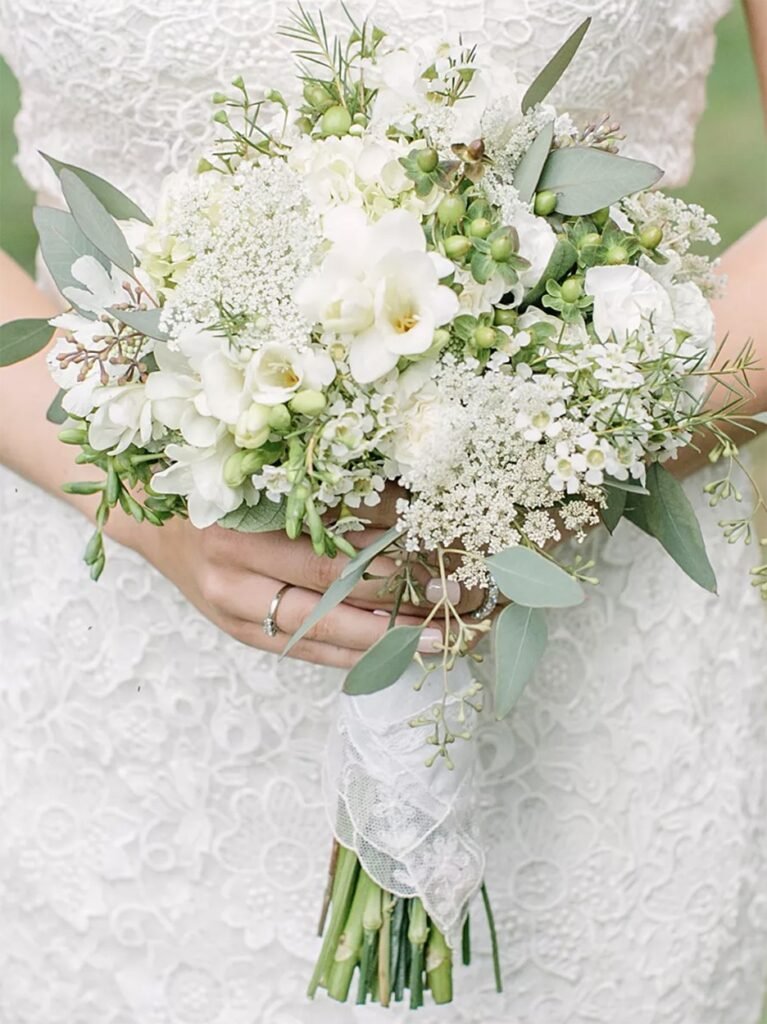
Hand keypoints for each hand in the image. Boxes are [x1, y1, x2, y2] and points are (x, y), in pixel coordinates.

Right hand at [132, 513, 467, 668]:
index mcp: (240, 531)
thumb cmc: (217, 492)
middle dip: (396, 610)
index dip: (384, 568)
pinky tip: (390, 653)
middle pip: (330, 604)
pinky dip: (350, 653)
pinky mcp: (241, 635)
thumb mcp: (263, 482)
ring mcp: (236, 615)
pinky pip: (304, 652)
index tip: (437, 569)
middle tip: (453, 611)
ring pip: (322, 637)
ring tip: (436, 641)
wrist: (157, 525)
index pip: (327, 559)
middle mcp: (234, 580)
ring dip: (384, 642)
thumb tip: (402, 512)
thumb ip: (323, 499)